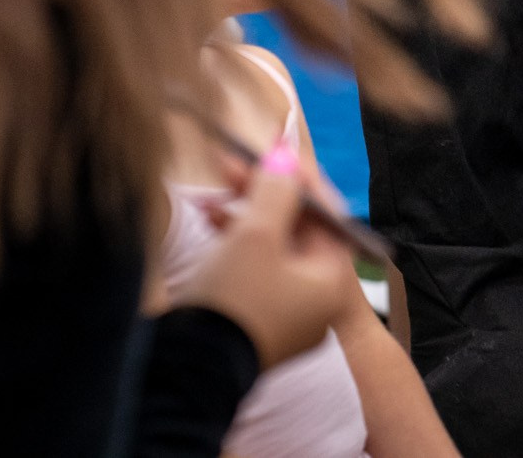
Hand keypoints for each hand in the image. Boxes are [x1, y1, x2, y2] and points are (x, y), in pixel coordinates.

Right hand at [176, 140, 359, 368]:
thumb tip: (284, 157)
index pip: (325, 213)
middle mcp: (318, 298)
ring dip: (244, 214)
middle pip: (297, 228)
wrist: (189, 371)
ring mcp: (287, 314)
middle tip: (232, 164)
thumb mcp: (256, 235)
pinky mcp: (255, 322)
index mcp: (333, 279)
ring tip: (213, 191)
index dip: (298, 177)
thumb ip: (274, 190)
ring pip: (272, 247)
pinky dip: (235, 242)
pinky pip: (254, 270)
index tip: (272, 150)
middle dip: (264, 193)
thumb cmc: (232, 300)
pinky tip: (209, 219)